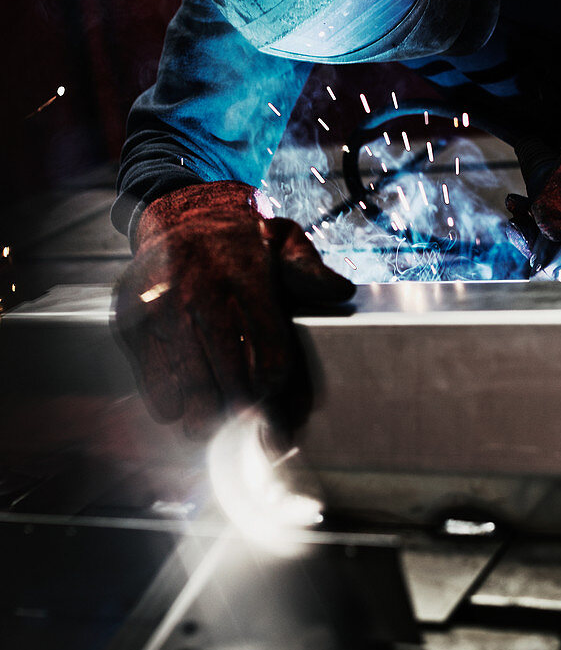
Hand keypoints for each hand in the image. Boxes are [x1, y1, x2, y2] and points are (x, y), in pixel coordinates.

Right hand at [112, 182, 354, 437]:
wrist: (176, 215)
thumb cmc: (238, 239)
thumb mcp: (282, 239)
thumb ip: (310, 270)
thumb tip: (341, 292)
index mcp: (244, 275)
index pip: (270, 354)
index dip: (280, 391)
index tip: (284, 410)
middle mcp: (199, 291)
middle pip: (232, 379)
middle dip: (248, 414)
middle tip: (259, 435)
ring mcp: (161, 308)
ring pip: (191, 388)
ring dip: (209, 419)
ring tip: (221, 429)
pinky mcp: (131, 322)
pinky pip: (153, 382)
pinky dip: (171, 404)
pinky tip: (185, 407)